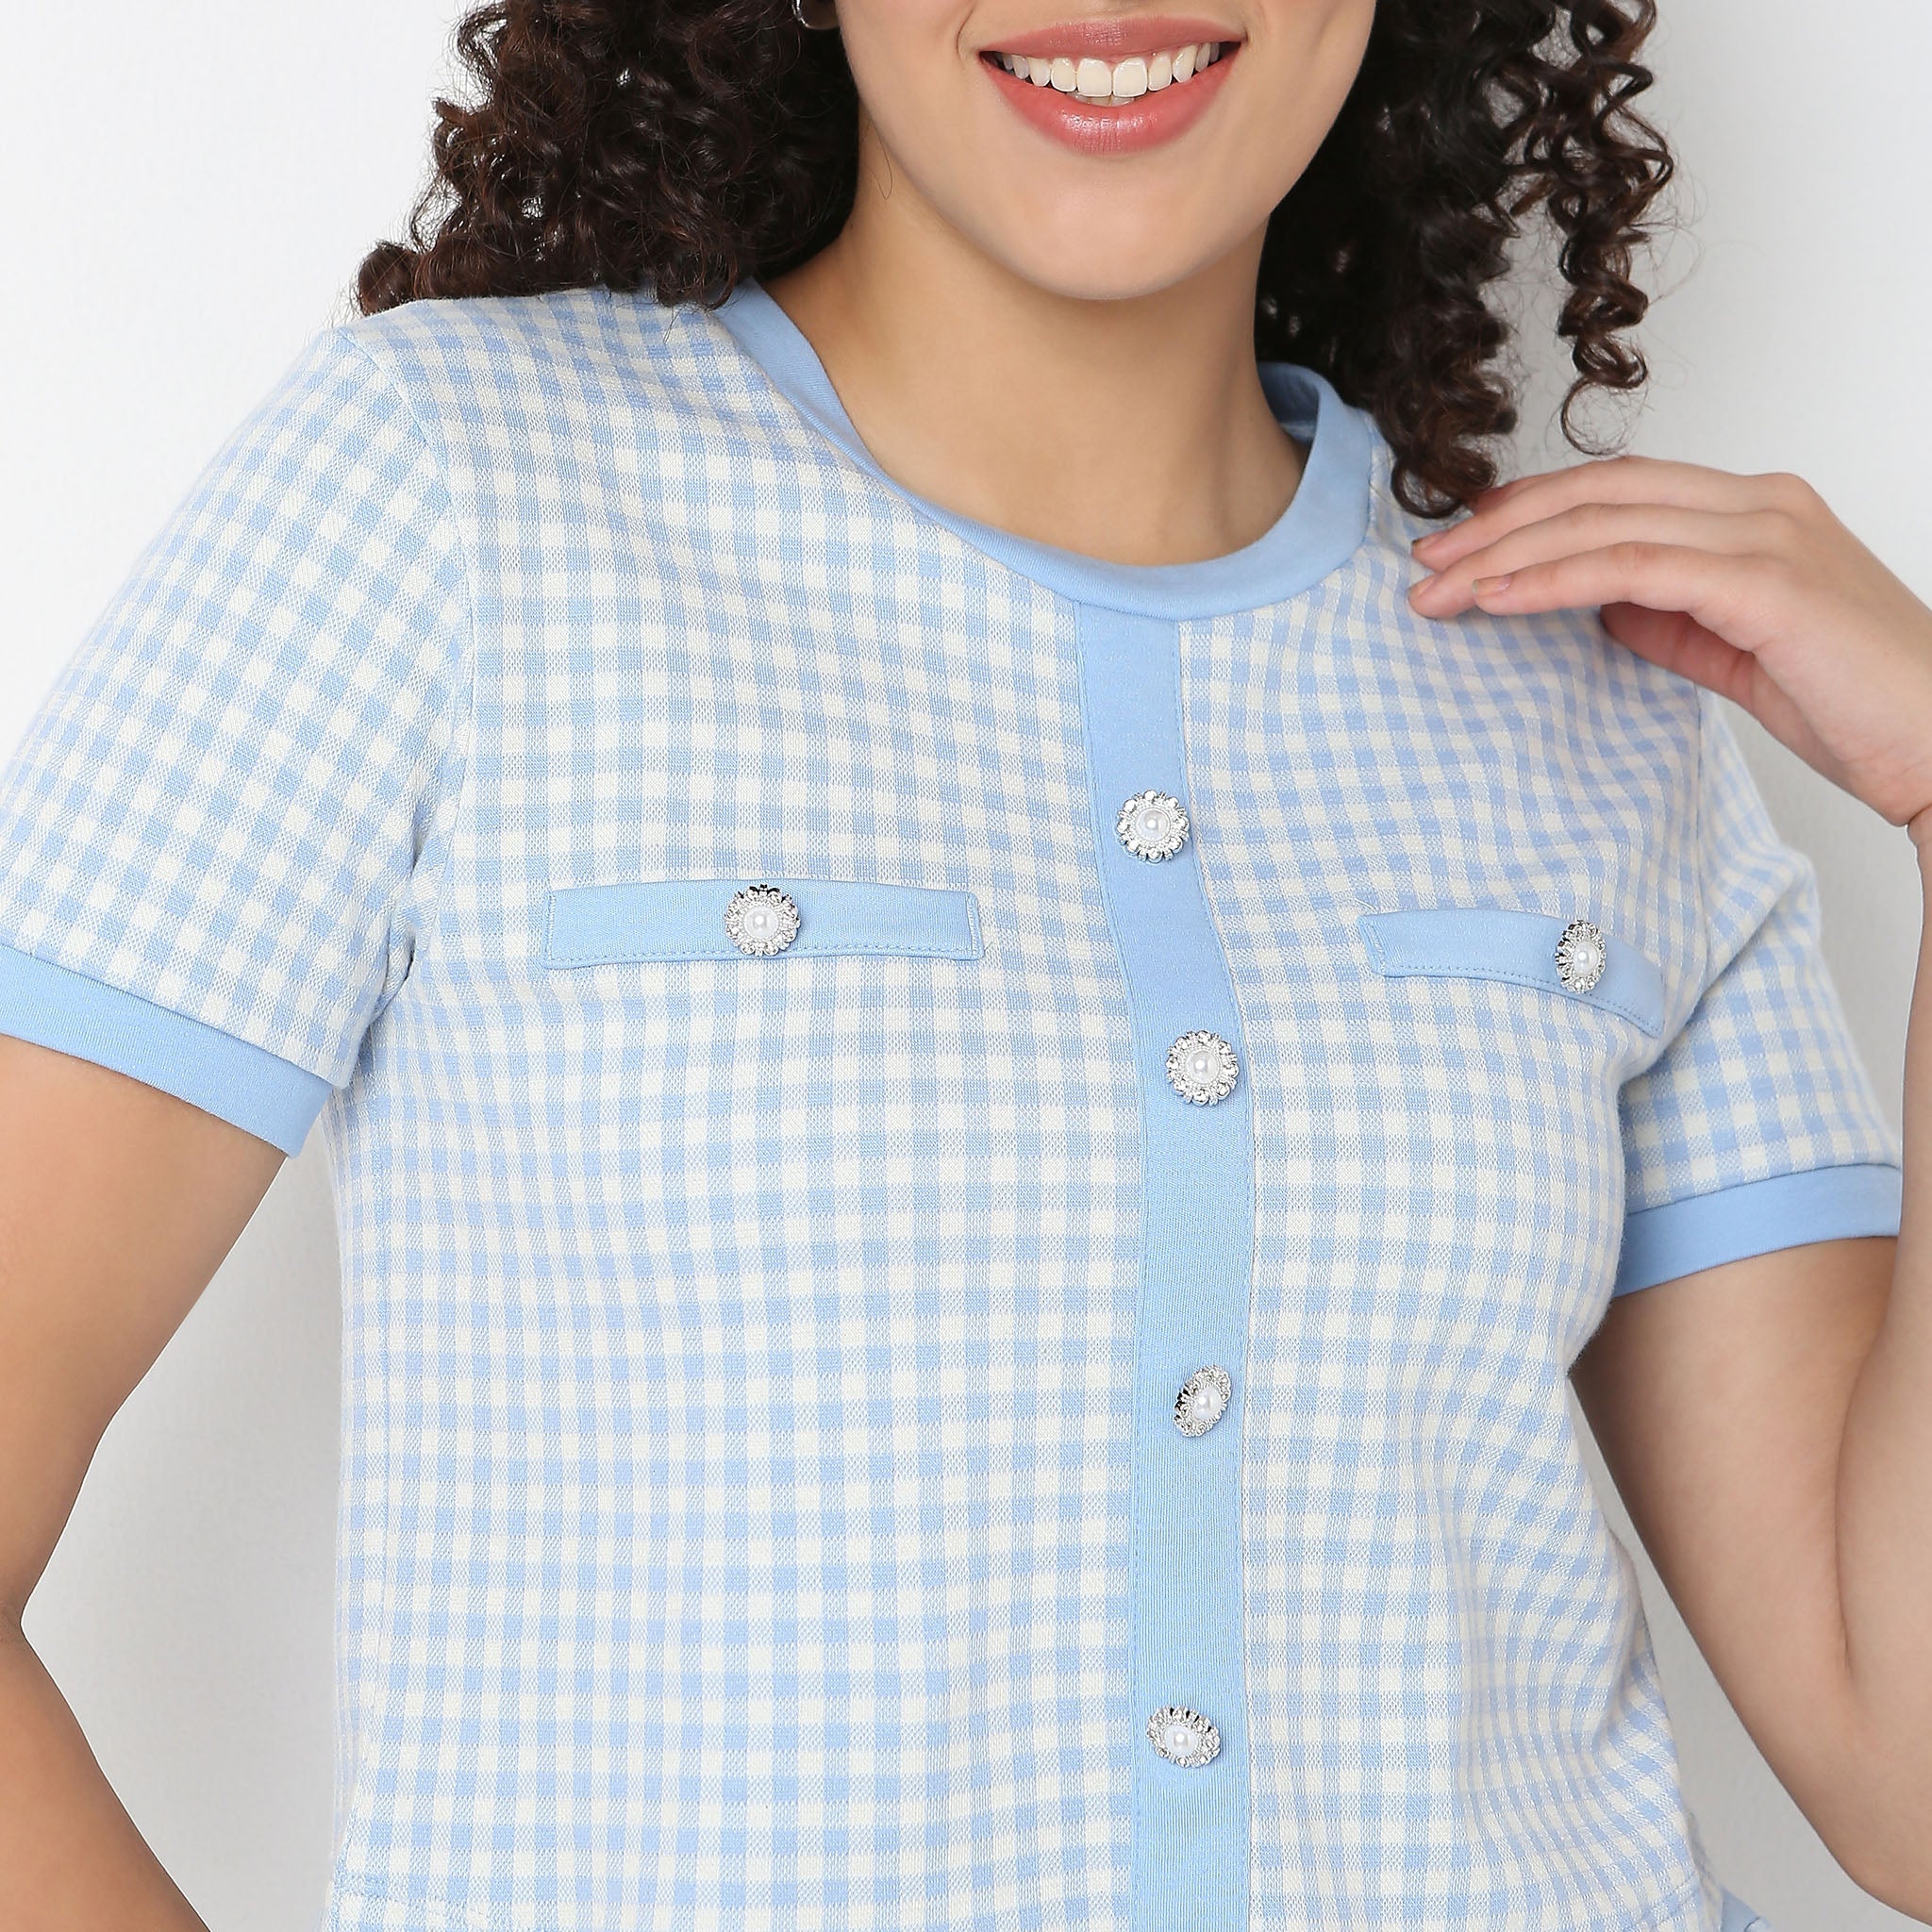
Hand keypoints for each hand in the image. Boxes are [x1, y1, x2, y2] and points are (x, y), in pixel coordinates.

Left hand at [1404, 455, 1931, 848]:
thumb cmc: (1853, 702)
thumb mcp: (1735, 649)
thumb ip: (1668, 617)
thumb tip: (1597, 604)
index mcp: (1756, 509)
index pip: (1621, 487)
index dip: (1534, 508)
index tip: (1465, 543)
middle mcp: (1760, 502)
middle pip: (1598, 491)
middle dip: (1499, 526)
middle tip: (1426, 565)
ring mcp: (1764, 533)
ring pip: (1604, 520)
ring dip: (1508, 554)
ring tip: (1440, 588)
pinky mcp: (1762, 581)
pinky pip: (1632, 566)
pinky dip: (1554, 579)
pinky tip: (1497, 599)